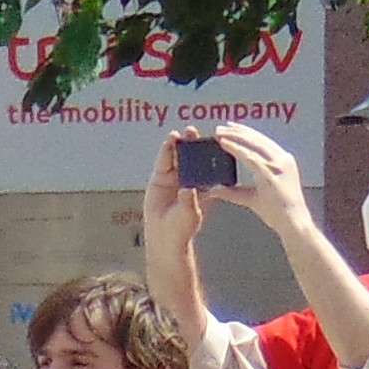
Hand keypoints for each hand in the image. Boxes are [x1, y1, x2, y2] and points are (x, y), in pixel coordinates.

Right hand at [140, 129, 208, 248]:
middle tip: (192, 132)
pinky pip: (164, 160)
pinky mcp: (160, 177)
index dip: (207, 150)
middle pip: (192, 155)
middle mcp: (189, 176)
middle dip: (192, 142)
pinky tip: (169, 140)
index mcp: (203, 183)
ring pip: (177, 155)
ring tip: (180, 133)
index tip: (208, 141)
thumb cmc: (182, 228)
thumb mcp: (189, 213)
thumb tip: (187, 190)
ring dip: (179, 142)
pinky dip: (166, 150)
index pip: (206, 163)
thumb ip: (188, 200)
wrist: (164, 237)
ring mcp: (175, 175)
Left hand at [208, 122, 307, 233]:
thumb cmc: (277, 214)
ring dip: (235, 136)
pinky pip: (251, 156)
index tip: (231, 129)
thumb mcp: (252, 199)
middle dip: (238, 131)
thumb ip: (233, 193)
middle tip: (221, 127)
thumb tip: (215, 190)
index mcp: (282, 161)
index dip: (246, 133)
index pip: (262, 142)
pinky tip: (225, 144)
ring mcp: (278, 164)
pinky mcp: (271, 173)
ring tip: (219, 133)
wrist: (293, 224)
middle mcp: (282, 158)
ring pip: (253, 143)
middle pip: (257, 138)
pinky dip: (236, 149)